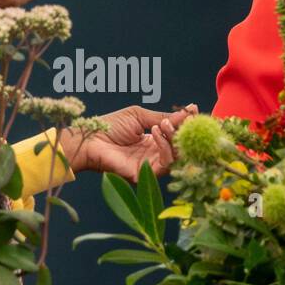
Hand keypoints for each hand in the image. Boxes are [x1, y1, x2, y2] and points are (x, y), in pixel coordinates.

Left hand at [60, 104, 198, 181]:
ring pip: (176, 156)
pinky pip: (165, 163)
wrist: (90, 139)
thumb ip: (163, 117)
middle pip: (180, 147)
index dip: (187, 123)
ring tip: (163, 124)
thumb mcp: (139, 116)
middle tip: (187, 117)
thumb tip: (188, 112)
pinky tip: (156, 132)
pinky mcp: (145, 175)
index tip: (194, 109)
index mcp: (153, 141)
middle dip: (185, 130)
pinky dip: (164, 146)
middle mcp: (154, 155)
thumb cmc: (109, 126)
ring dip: (173, 137)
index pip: (177, 135)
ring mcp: (150, 166)